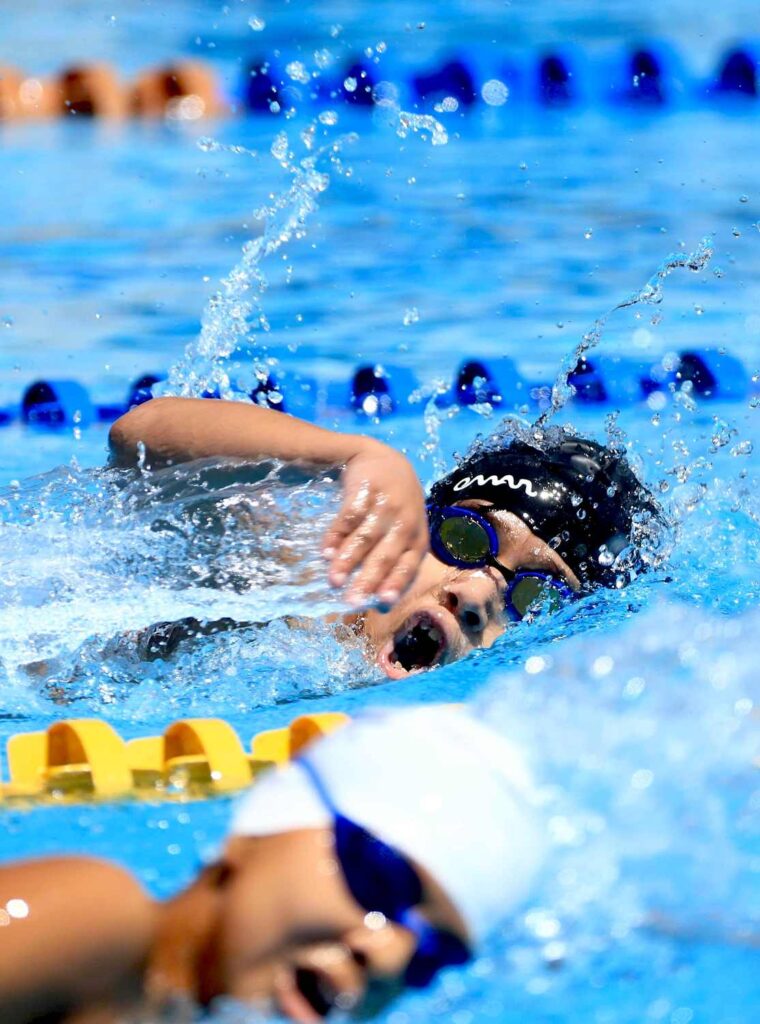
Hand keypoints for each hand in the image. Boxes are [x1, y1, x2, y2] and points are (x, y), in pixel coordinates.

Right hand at [322, 441, 428, 606]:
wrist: (381, 459)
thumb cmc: (395, 506)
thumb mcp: (405, 531)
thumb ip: (394, 561)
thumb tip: (379, 604)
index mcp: (418, 537)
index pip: (409, 565)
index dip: (395, 583)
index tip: (382, 603)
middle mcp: (406, 521)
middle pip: (386, 555)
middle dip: (368, 580)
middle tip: (352, 602)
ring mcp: (386, 504)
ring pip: (365, 538)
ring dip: (348, 561)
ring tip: (333, 581)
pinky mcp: (366, 491)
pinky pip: (349, 518)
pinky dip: (336, 536)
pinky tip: (324, 553)